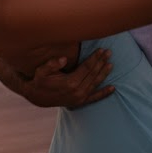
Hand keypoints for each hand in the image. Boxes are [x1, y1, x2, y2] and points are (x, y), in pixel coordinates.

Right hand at [0, 48, 114, 107]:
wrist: (38, 97)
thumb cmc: (40, 81)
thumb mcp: (41, 71)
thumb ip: (52, 64)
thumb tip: (64, 59)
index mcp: (70, 82)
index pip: (87, 67)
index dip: (95, 58)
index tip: (101, 49)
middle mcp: (77, 91)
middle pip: (93, 74)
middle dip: (101, 62)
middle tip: (109, 52)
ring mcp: (80, 98)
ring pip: (96, 83)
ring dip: (104, 73)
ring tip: (111, 64)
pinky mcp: (80, 102)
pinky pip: (95, 98)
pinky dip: (104, 93)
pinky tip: (113, 88)